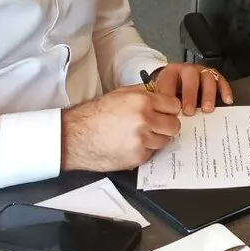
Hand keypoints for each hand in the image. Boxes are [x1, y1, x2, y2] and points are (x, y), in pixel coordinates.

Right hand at [60, 87, 182, 171]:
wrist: (75, 136)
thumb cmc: (94, 114)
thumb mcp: (120, 94)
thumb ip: (144, 93)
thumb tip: (162, 94)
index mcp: (142, 101)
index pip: (174, 106)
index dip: (169, 109)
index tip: (165, 112)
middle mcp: (145, 120)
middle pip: (174, 125)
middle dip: (166, 125)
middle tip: (155, 125)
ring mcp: (142, 140)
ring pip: (164, 141)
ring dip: (155, 138)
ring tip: (138, 135)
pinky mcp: (137, 157)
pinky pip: (151, 153)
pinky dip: (144, 150)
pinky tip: (129, 144)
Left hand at [152, 62, 233, 113]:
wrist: (177, 85)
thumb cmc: (171, 93)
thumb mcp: (163, 97)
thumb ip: (164, 105)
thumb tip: (167, 120)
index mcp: (170, 72)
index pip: (170, 79)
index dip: (170, 95)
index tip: (173, 110)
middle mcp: (187, 69)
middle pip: (190, 75)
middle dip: (190, 94)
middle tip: (189, 111)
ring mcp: (201, 71)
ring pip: (207, 77)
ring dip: (208, 94)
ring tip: (207, 110)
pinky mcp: (214, 76)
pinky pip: (221, 80)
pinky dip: (224, 90)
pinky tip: (226, 100)